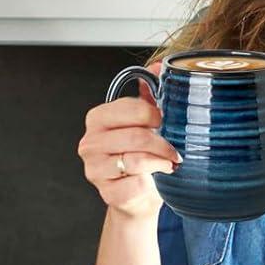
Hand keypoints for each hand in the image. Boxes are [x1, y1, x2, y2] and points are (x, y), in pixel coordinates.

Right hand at [77, 68, 180, 219]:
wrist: (135, 197)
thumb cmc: (139, 157)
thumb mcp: (143, 123)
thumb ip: (149, 94)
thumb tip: (159, 66)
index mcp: (97, 119)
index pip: (132, 109)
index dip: (155, 115)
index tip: (165, 121)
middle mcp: (90, 142)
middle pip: (136, 136)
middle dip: (163, 143)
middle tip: (174, 149)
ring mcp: (95, 169)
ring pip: (137, 160)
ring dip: (161, 161)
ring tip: (170, 163)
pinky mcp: (106, 193)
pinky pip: (136, 184)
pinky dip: (152, 182)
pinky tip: (156, 180)